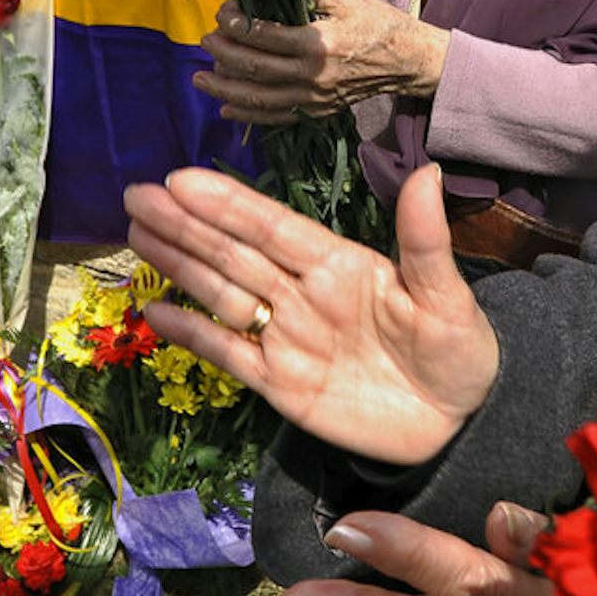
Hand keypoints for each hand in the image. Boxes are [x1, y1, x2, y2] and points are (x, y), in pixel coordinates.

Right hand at [123, 163, 496, 465]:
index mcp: (340, 263)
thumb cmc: (459, 350)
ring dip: (180, 264)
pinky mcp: (280, 384)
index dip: (228, 204)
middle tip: (136, 194)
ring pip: (222, 293)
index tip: (182, 179)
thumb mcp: (447, 296)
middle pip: (234, 253)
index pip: (273, 227)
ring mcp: (287, 336)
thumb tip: (429, 172)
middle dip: (186, 225)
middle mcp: (304, 292)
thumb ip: (426, 240)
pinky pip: (228, 354)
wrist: (460, 423)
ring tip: (136, 232)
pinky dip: (192, 335)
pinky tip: (157, 310)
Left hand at [192, 0, 450, 126]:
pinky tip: (226, 109)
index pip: (263, 34)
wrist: (407, 61)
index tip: (223, 11)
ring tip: (200, 78)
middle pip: (255, 67)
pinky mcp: (317, 112)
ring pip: (259, 98)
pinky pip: (276, 117)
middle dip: (223, 53)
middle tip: (206, 40)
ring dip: (225, 88)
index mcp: (318, 42)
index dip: (236, 22)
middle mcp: (313, 75)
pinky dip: (248, 115)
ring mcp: (314, 98)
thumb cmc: (377, 21)